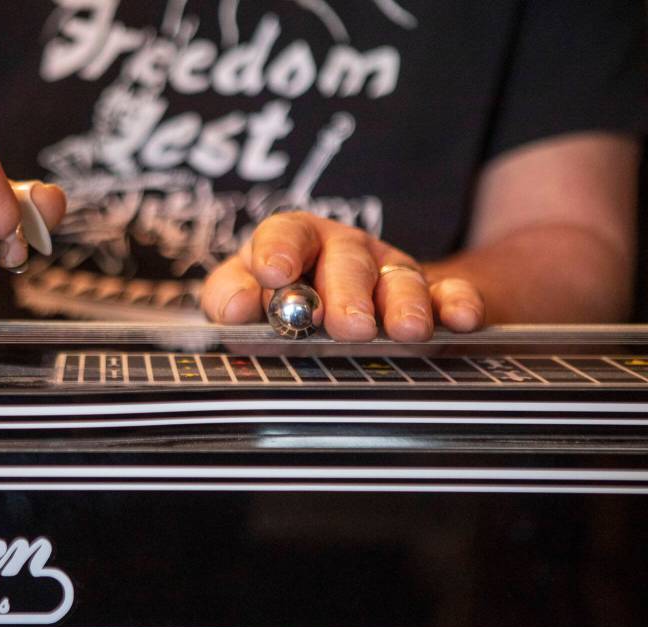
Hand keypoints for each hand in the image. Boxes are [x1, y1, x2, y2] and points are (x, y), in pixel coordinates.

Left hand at [201, 212, 484, 340]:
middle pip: (347, 261)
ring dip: (403, 304)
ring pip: (400, 280)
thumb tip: (236, 307)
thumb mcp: (248, 298)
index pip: (286, 233)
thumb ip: (230, 297)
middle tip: (348, 326)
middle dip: (347, 292)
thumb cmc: (284, 306)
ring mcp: (391, 273)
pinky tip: (459, 320)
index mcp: (296, 243)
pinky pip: (450, 294)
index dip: (279, 250)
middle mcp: (345, 252)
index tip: (274, 274)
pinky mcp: (432, 297)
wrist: (347, 317)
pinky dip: (457, 304)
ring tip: (405, 332)